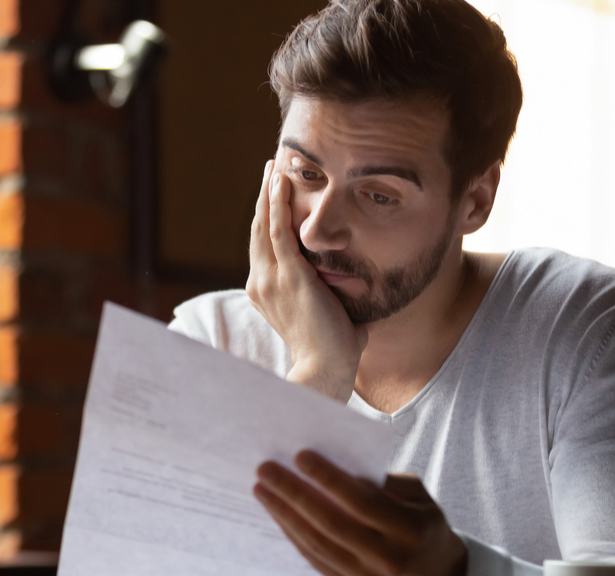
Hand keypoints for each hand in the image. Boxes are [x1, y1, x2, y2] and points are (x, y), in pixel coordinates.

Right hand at [246, 160, 366, 401]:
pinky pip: (278, 230)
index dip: (267, 217)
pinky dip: (277, 203)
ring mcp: (271, 278)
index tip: (274, 194)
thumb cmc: (333, 349)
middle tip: (270, 168)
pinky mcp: (288, 275)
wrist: (326, 369)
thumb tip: (355, 282)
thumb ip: (333, 293)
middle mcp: (261, 282)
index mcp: (266, 291)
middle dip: (264, 197)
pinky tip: (280, 181)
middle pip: (258, 229)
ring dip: (269, 192)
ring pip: (264, 224)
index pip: (263, 245)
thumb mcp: (328, 312)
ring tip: (273, 166)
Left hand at [253, 450, 467, 575]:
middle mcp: (388, 559)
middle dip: (294, 493)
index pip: (361, 502)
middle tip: (266, 469)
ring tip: (263, 489)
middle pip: (331, 522)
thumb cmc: (425, 528)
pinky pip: (315, 559)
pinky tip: (278, 514)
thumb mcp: (420, 498)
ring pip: (317, 543)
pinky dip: (293, 535)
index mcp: (410, 530)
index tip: (300, 456)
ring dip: (284, 514)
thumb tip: (339, 467)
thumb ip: (385, 482)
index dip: (328, 478)